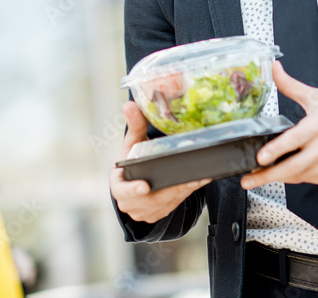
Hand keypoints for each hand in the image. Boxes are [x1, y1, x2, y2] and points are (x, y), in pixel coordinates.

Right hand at [109, 100, 210, 223]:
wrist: (135, 179)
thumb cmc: (132, 159)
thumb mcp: (132, 143)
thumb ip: (134, 125)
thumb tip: (129, 104)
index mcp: (118, 185)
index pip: (122, 190)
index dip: (132, 190)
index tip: (145, 186)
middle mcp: (129, 202)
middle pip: (150, 200)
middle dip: (170, 190)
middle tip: (188, 179)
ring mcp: (144, 212)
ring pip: (165, 203)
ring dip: (183, 191)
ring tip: (199, 177)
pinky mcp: (159, 214)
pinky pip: (174, 205)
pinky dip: (186, 193)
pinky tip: (199, 181)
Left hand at [240, 61, 317, 189]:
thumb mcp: (317, 96)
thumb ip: (290, 85)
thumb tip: (274, 69)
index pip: (293, 140)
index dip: (275, 150)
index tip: (260, 158)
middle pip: (292, 166)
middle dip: (268, 175)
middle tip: (249, 178)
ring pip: (299, 176)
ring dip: (279, 177)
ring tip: (261, 176)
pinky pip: (309, 180)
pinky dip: (296, 177)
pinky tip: (286, 172)